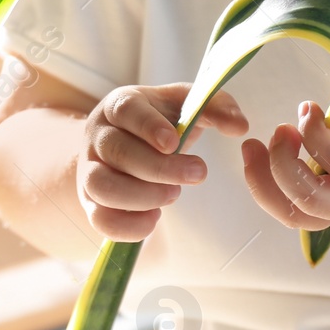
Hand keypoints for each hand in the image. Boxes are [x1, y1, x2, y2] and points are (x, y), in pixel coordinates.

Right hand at [77, 82, 248, 242]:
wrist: (127, 142)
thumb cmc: (159, 121)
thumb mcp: (186, 104)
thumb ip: (217, 107)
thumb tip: (240, 127)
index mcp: (119, 105)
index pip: (125, 111)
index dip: (148, 127)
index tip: (174, 143)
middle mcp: (98, 136)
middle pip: (116, 151)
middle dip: (158, 168)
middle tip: (198, 174)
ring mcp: (89, 170)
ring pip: (101, 186)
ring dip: (141, 196)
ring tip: (172, 195)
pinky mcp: (91, 202)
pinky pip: (100, 220)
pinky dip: (129, 225)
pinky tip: (154, 218)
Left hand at [240, 73, 329, 252]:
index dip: (315, 134)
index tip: (308, 107)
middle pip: (310, 200)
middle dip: (281, 165)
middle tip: (280, 130)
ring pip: (297, 216)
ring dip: (265, 185)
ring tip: (254, 148)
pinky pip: (301, 215)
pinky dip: (274, 193)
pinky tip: (267, 162)